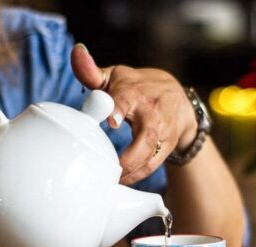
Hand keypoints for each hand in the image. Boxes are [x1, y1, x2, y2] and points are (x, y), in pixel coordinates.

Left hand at [71, 44, 196, 184]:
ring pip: (151, 156)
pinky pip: (153, 166)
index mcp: (134, 92)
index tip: (112, 121)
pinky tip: (120, 184)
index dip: (119, 108)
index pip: (127, 98)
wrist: (179, 101)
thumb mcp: (116, 77)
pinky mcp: (168, 148)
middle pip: (146, 136)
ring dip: (131, 173)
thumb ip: (92, 71)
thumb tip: (77, 52)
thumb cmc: (138, 88)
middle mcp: (152, 113)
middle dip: (130, 156)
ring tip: (110, 182)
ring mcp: (163, 133)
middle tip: (112, 169)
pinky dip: (136, 177)